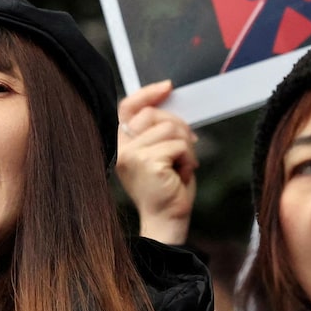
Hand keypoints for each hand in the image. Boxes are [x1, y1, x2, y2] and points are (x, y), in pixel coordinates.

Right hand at [116, 81, 197, 245]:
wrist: (166, 222)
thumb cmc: (166, 191)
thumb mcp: (160, 154)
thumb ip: (158, 131)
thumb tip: (170, 104)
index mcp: (122, 145)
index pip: (127, 107)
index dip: (147, 93)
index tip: (167, 88)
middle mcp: (121, 149)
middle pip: (153, 114)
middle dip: (178, 125)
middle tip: (189, 145)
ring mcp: (132, 155)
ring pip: (169, 128)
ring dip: (185, 146)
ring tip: (182, 167)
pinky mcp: (147, 162)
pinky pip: (177, 145)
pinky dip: (188, 158)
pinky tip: (182, 175)